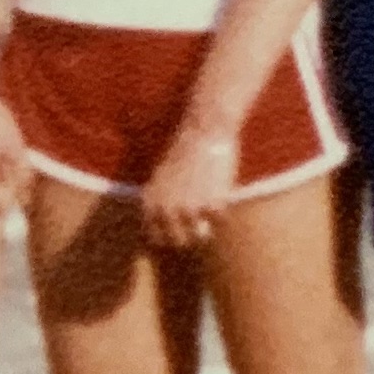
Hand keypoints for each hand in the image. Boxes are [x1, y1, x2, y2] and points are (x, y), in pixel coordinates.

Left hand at [138, 122, 242, 249]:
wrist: (203, 131)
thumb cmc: (184, 151)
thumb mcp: (160, 178)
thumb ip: (160, 203)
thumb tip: (164, 234)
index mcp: (149, 204)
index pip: (156, 239)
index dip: (171, 235)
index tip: (182, 228)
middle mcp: (166, 211)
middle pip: (180, 242)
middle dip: (192, 235)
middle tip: (202, 222)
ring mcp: (189, 210)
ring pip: (202, 236)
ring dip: (209, 224)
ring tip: (211, 204)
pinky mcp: (212, 206)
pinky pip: (221, 221)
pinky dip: (224, 209)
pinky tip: (221, 190)